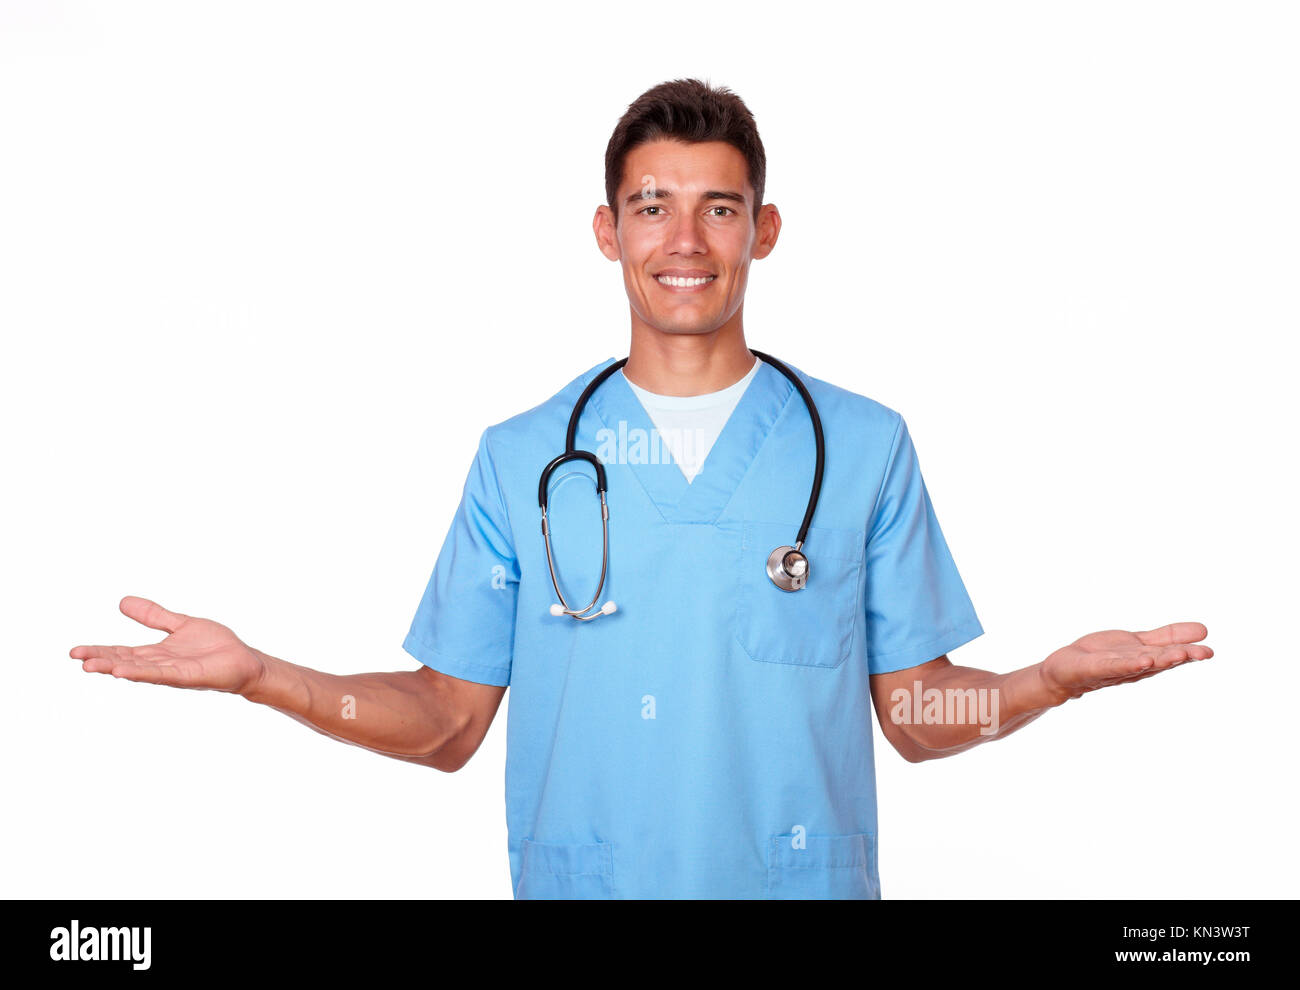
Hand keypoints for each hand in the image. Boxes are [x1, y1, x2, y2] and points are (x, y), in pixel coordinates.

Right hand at [70, 596, 265, 696]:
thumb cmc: (215, 646)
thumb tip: (122, 602)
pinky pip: (161, 674)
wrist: (244, 660)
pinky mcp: (187, 676)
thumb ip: (154, 615)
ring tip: (91, 666)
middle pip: (125, 661)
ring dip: (115, 667)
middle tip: (76, 657)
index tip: (75, 651)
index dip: (100, 651)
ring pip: (139, 669)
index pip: (122, 651)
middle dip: (101, 660)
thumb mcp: (180, 624)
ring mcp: (172, 672)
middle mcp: (160, 664)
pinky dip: (142, 673)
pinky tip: (123, 671)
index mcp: (157, 653)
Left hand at [1038, 621, 1212, 705]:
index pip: (1170, 654)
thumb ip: (1168, 638)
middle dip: (1179, 657)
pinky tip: (1141, 660)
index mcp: (1146, 658)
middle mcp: (1133, 666)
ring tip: (1175, 655)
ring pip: (1139, 664)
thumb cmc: (1103, 656)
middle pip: (1159, 661)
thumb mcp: (1139, 643)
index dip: (1189, 653)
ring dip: (1157, 661)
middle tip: (1203, 653)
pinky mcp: (1093, 668)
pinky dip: (1127, 664)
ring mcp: (1114, 668)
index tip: (1209, 650)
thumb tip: (1204, 630)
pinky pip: (1112, 666)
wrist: (1065, 671)